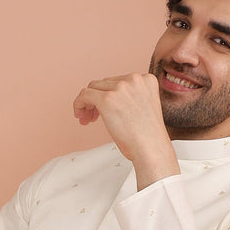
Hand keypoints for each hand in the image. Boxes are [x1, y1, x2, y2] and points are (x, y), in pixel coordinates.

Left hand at [72, 73, 178, 187]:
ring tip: (87, 119)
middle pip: (105, 83)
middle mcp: (134, 79)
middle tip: (93, 118)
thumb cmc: (148, 138)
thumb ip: (130, 99)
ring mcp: (121, 88)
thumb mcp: (143, 109)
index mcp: (146, 80)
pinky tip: (80, 116)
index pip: (118, 81)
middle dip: (97, 100)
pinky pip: (84, 95)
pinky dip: (78, 104)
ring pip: (93, 88)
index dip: (109, 95)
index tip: (106, 110)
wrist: (151, 149)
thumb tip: (107, 100)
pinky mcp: (107, 99)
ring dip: (88, 103)